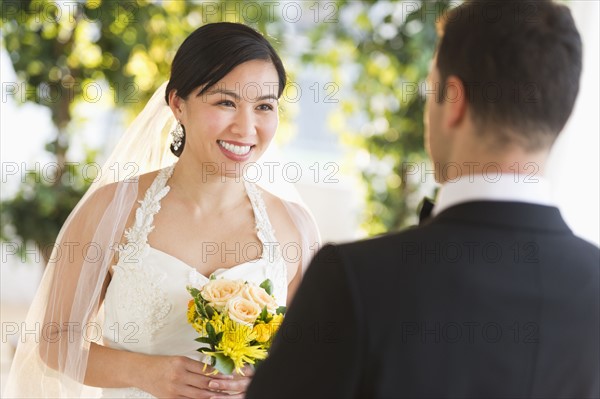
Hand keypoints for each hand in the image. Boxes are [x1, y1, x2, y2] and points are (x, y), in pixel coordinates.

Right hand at [137, 355, 251, 398]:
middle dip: (219, 386)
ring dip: (212, 396)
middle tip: (232, 387)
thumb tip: (214, 371)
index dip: (219, 374)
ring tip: (224, 396)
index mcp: (182, 363)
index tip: (231, 375)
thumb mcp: (179, 359)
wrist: (141, 371)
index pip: (205, 370)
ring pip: (198, 394)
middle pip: (204, 383)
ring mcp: (174, 389)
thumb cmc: (162, 364)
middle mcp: (178, 376)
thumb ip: (195, 365)